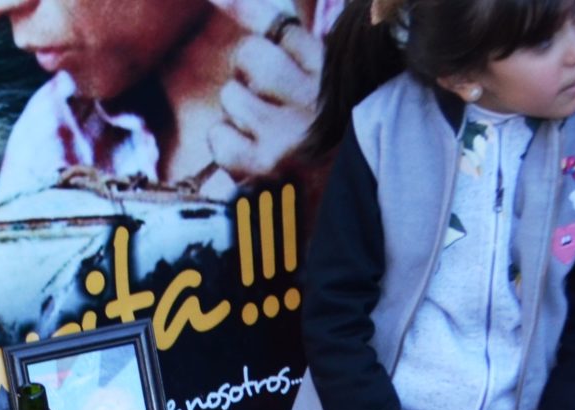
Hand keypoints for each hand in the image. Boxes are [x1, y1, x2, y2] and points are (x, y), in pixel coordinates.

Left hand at [207, 2, 325, 183]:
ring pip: (232, 94)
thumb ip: (294, 45)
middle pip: (251, 54)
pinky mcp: (265, 168)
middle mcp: (317, 98)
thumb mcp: (334, 87)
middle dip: (252, 74)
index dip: (278, 49)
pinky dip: (228, 145)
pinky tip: (253, 156)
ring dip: (240, 113)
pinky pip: (220, 136)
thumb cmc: (339, 147)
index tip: (288, 75)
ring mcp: (289, 134)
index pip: (283, 29)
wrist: (354, 217)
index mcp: (341, 74)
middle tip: (272, 102)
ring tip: (269, 135)